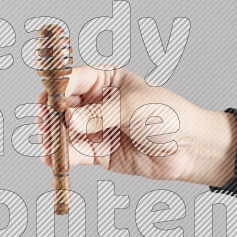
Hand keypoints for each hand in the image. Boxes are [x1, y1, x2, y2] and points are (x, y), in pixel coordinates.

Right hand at [35, 66, 236, 186]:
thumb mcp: (133, 107)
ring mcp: (96, 128)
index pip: (73, 79)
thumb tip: (70, 121)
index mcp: (106, 80)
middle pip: (63, 106)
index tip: (48, 100)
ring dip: (53, 137)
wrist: (190, 149)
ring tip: (48, 144)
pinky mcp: (99, 153)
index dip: (57, 88)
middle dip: (51, 115)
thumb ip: (100, 115)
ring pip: (65, 132)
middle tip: (45, 125)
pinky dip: (62, 156)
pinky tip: (52, 158)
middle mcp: (96, 103)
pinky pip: (75, 153)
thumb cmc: (169, 116)